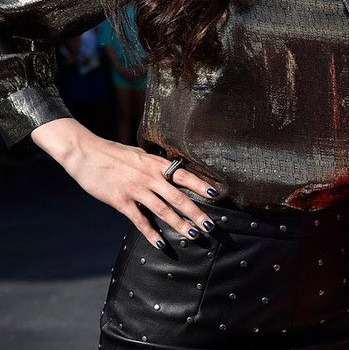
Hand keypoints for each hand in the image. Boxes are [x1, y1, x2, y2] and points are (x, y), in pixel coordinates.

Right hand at [31, 118, 216, 247]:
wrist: (85, 153)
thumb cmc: (113, 153)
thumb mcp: (140, 154)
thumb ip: (155, 165)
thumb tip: (171, 170)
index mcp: (156, 165)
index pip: (185, 175)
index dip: (201, 185)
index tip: (216, 194)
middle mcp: (150, 177)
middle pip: (179, 198)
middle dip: (196, 213)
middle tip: (210, 226)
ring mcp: (136, 190)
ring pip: (163, 211)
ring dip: (180, 225)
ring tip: (194, 235)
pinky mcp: (121, 201)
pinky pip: (139, 220)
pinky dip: (151, 233)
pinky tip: (161, 244)